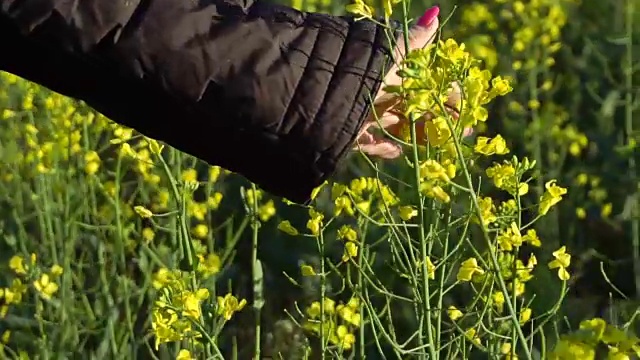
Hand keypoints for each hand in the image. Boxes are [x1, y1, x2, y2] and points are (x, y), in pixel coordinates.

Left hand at [356, 6, 467, 158]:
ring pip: (396, 124)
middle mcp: (378, 89)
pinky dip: (384, 146)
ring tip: (434, 145)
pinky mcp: (351, 131)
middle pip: (413, 106)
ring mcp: (365, 112)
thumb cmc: (357, 71)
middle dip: (437, 119)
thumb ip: (414, 41)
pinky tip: (397, 151)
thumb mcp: (390, 55)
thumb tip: (435, 13)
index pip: (425, 82)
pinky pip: (372, 141)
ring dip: (416, 134)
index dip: (447, 94)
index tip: (465, 107)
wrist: (315, 94)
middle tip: (460, 133)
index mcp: (388, 70)